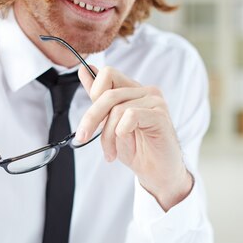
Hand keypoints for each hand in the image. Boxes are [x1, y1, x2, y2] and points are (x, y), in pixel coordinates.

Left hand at [77, 66, 193, 210]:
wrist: (158, 173)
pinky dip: (121, 133)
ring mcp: (155, 102)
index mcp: (134, 90)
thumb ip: (99, 98)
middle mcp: (146, 91)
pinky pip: (131, 117)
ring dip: (107, 136)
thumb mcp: (110, 123)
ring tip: (110, 153)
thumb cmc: (138, 150)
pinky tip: (124, 146)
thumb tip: (84, 69)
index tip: (88, 120)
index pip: (107, 74)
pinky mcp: (160, 115)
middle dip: (91, 118)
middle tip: (82, 138)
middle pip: (108, 94)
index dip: (93, 93)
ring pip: (117, 109)